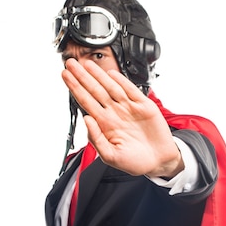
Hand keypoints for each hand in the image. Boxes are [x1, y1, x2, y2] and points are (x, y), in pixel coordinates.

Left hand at [62, 58, 183, 178]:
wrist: (158, 162)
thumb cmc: (135, 162)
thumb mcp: (110, 156)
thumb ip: (96, 138)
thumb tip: (86, 120)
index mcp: (105, 125)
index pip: (86, 102)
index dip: (76, 89)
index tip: (66, 77)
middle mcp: (115, 113)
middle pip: (95, 90)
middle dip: (82, 77)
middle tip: (71, 63)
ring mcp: (128, 108)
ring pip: (110, 87)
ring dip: (98, 75)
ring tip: (86, 64)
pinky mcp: (144, 105)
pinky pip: (130, 90)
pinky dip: (121, 81)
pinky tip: (111, 73)